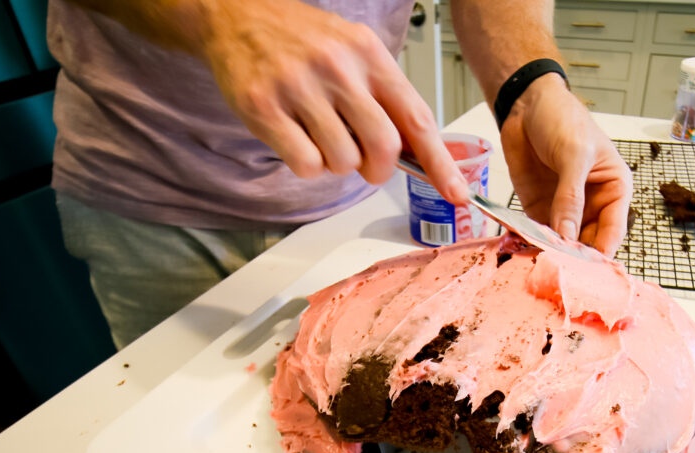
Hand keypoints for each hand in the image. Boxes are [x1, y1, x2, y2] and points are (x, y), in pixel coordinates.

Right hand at [201, 0, 467, 202]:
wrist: (237, 15)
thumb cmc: (303, 41)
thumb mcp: (354, 52)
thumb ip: (384, 97)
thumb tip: (417, 153)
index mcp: (369, 54)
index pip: (416, 118)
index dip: (440, 163)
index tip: (456, 193)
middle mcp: (337, 68)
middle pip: (383, 147)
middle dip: (378, 169)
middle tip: (365, 164)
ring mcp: (299, 87)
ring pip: (342, 161)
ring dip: (336, 165)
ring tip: (320, 137)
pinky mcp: (264, 107)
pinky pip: (305, 164)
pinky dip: (307, 166)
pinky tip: (296, 139)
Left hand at [499, 74, 632, 256]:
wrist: (527, 104)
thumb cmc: (563, 119)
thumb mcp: (573, 154)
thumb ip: (570, 196)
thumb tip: (567, 235)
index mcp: (614, 189)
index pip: (613, 231)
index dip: (601, 252)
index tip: (586, 269)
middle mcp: (593, 205)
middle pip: (588, 243)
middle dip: (575, 257)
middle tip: (559, 269)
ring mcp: (565, 210)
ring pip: (563, 243)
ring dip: (552, 253)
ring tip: (540, 263)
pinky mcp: (540, 210)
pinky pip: (539, 234)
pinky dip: (532, 243)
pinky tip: (524, 250)